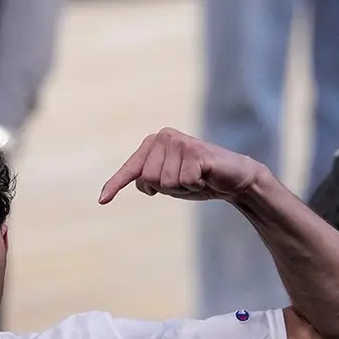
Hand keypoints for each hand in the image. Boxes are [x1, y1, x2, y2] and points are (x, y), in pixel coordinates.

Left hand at [99, 128, 267, 203]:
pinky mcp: (195, 150)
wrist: (235, 179)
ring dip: (183, 187)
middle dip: (168, 188)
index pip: (130, 169)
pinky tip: (206, 176)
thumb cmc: (198, 179)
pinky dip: (195, 185)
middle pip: (148, 179)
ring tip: (197, 178)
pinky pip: (183, 181)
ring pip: (165, 182)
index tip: (102, 200)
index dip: (115, 185)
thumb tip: (139, 185)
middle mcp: (163, 137)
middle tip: (188, 180)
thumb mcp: (167, 181)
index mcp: (153, 143)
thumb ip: (148, 179)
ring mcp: (179, 142)